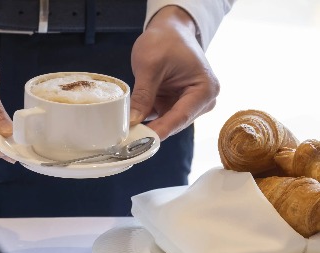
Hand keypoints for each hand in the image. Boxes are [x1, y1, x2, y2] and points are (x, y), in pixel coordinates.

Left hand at [130, 6, 219, 139]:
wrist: (170, 30)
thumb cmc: (166, 40)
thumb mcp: (150, 65)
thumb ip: (143, 95)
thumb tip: (133, 121)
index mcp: (205, 89)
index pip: (180, 116)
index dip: (160, 131)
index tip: (143, 142)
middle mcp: (202, 101)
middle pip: (175, 123)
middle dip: (152, 131)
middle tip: (129, 140)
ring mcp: (189, 105)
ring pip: (166, 123)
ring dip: (148, 127)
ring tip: (127, 133)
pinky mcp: (176, 105)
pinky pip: (160, 118)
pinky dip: (146, 120)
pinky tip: (131, 125)